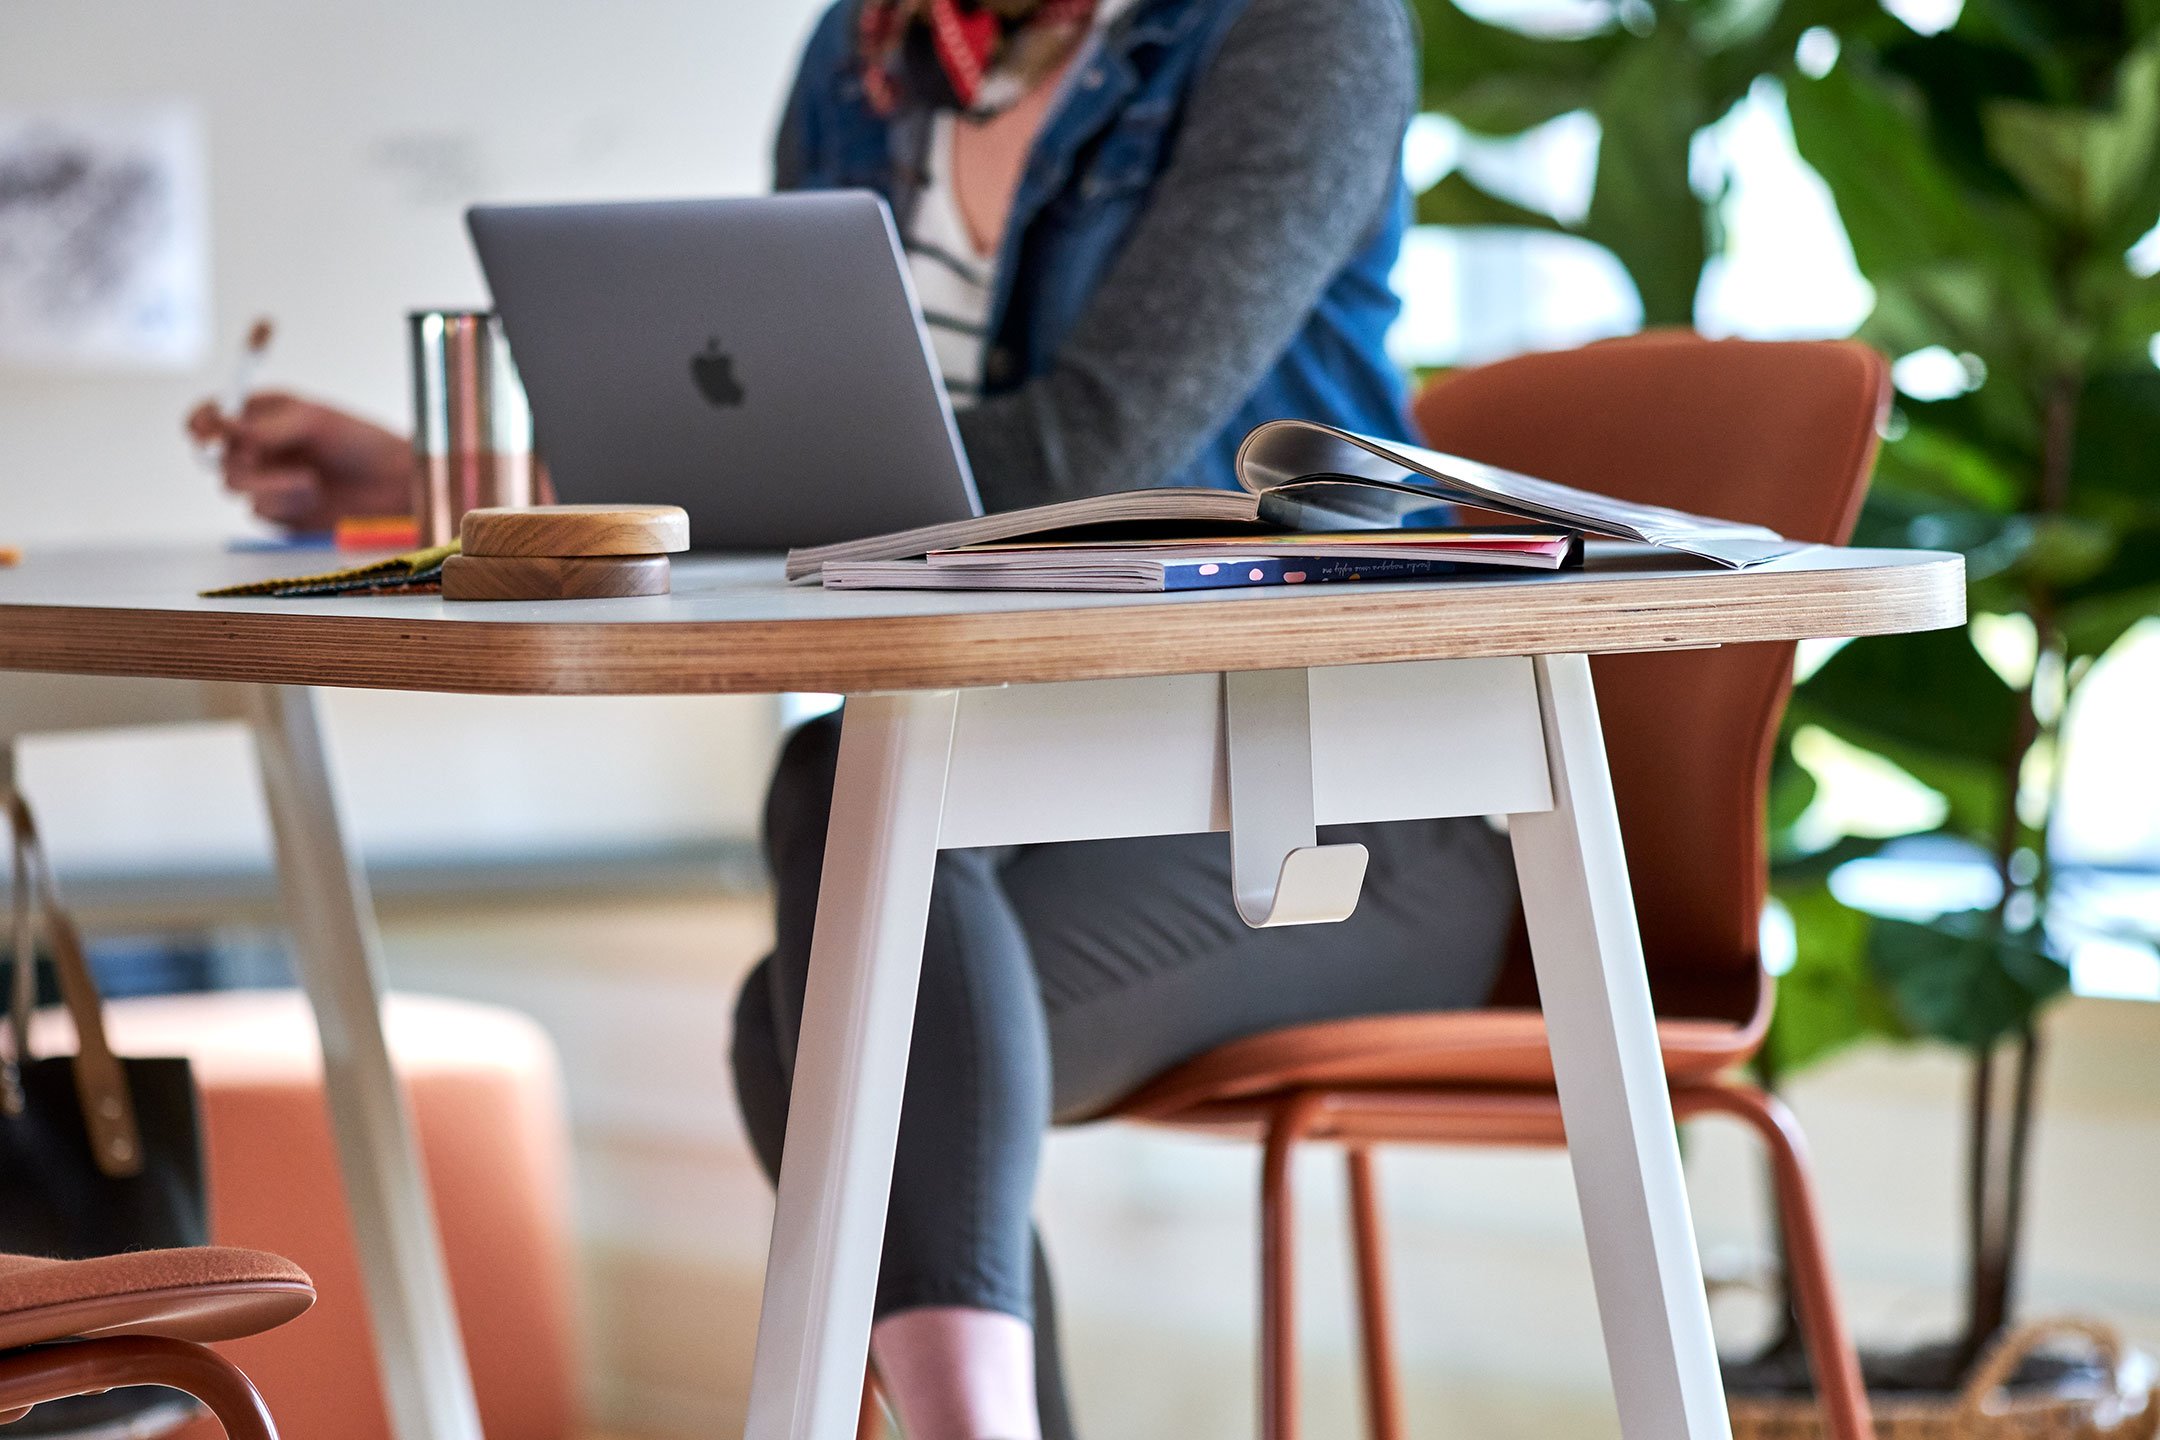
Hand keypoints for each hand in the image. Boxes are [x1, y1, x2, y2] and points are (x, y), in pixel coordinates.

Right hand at [187, 392, 412, 531]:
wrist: (392, 487)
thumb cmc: (360, 443)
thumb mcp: (313, 422)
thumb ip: (265, 427)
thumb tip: (222, 424)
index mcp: (263, 414)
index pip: (212, 416)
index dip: (201, 423)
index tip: (206, 432)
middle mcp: (258, 446)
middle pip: (213, 456)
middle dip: (237, 459)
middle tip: (259, 457)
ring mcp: (265, 480)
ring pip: (231, 485)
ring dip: (267, 484)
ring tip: (309, 481)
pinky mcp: (277, 511)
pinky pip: (257, 511)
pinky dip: (282, 505)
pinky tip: (313, 499)